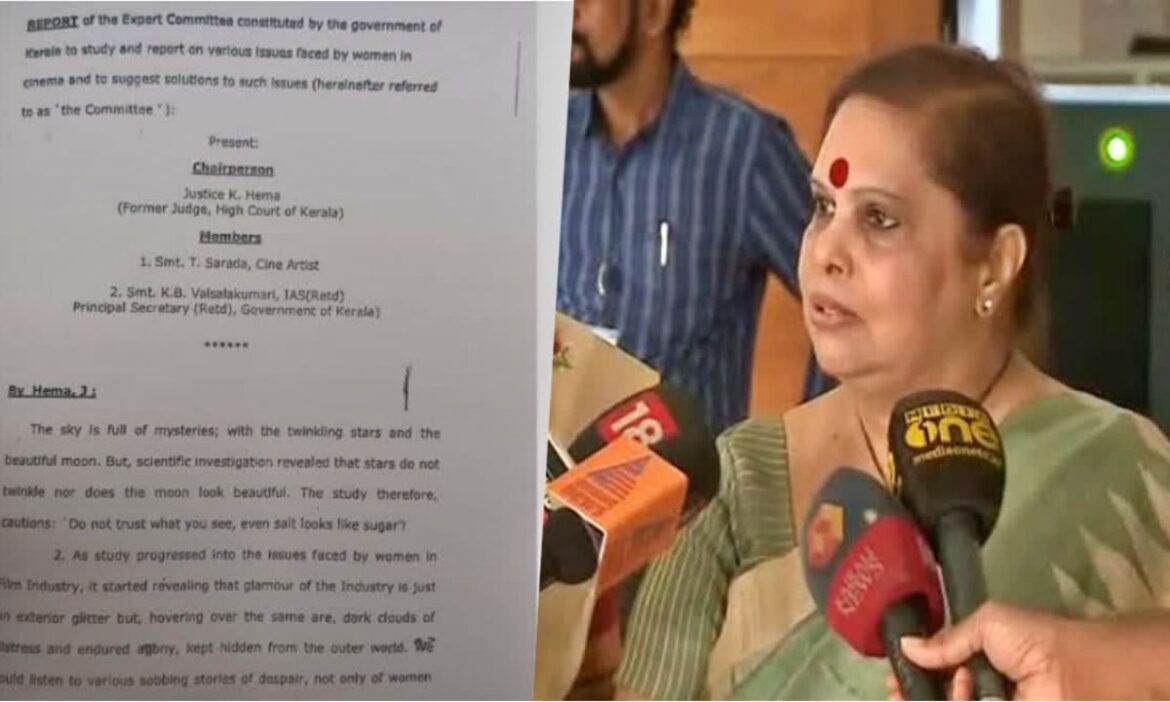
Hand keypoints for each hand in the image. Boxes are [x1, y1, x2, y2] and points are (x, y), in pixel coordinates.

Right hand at [885, 602, 1067, 699]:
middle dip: (914, 691)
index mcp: (975, 658)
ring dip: (940, 697)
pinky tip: (966, 694)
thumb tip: (905, 646)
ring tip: (964, 685)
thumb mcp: (987, 624)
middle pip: (933, 694)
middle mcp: (976, 686)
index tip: (894, 674)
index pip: (934, 667)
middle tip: (900, 689)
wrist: (1073, 673)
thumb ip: (946, 639)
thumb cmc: (1032, 641)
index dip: (912, 671)